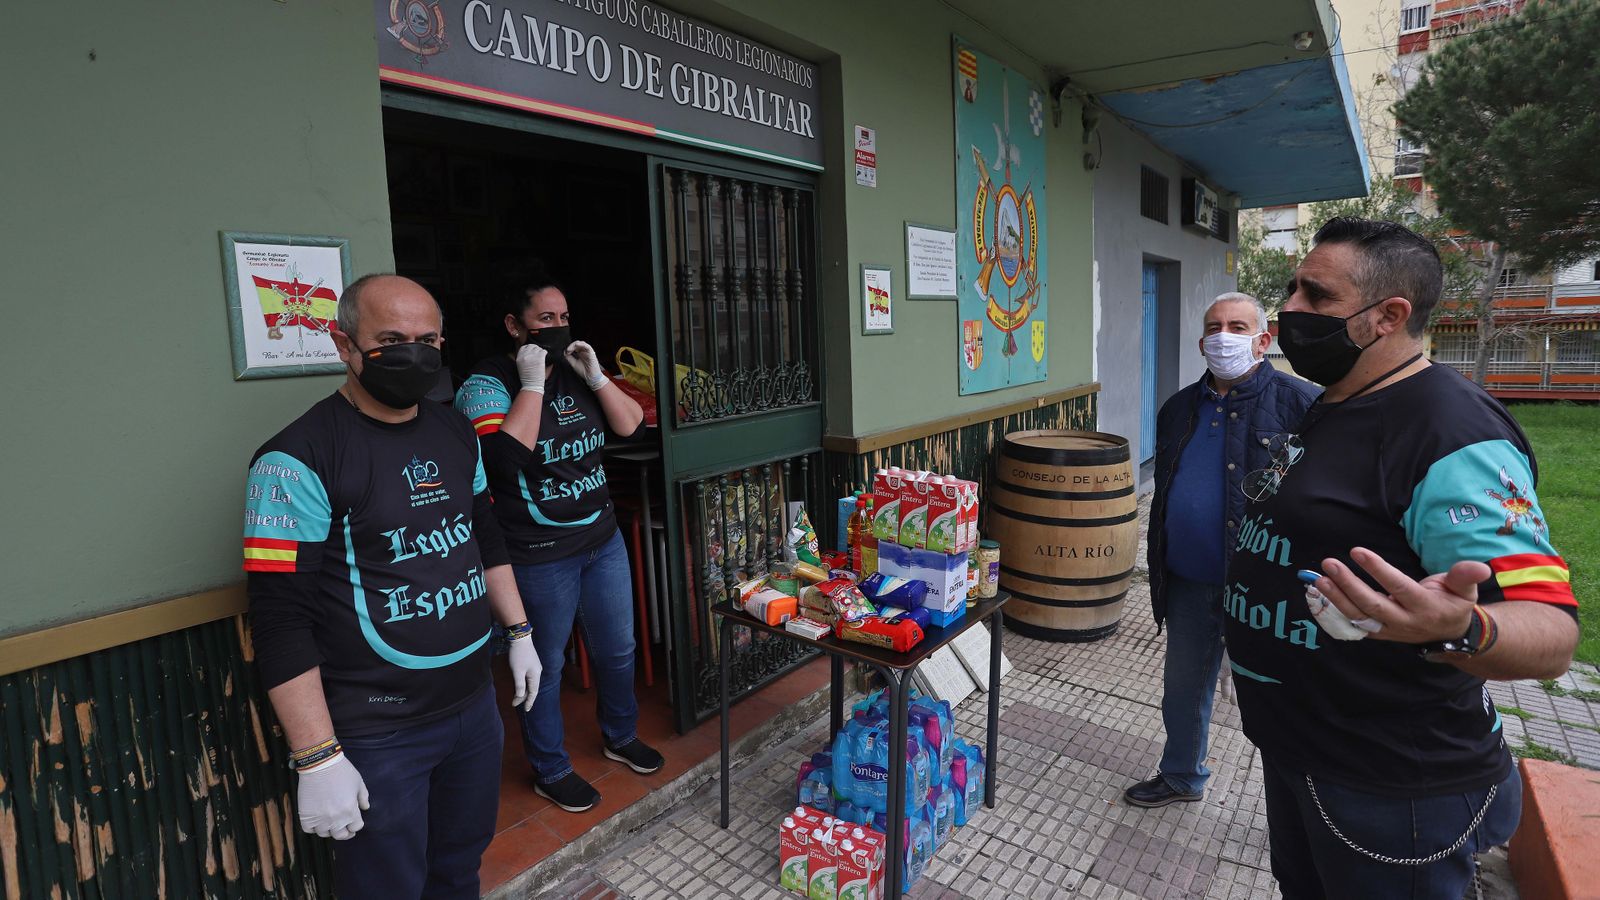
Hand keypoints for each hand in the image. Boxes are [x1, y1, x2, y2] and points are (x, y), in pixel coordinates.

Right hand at [296, 753, 369, 839]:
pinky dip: (313, 827)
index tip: (354, 822)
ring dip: (328, 829)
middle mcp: (335, 819)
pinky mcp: (305, 816)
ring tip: (330, 823)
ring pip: (324, 834)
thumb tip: (365, 807)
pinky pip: (309, 829)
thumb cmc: (341, 771)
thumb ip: (363, 797)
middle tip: (344, 829)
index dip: (356, 824)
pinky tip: (316, 821)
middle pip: (341, 835)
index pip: (356, 827)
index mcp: (350, 811)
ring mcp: (319, 819)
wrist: (320, 764)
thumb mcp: (359, 782)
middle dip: (345, 832)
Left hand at [507, 634, 541, 711]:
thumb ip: (519, 686)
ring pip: (530, 683)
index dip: (529, 701)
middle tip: (515, 704)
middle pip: (532, 688)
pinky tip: (518, 686)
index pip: (533, 692)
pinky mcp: (531, 664)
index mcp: (536, 675)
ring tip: (516, 697)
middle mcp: (537, 672)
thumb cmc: (518, 655)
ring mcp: (535, 668)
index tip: (526, 710)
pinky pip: (528, 678)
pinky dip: (523, 684)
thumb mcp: (517, 672)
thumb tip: (520, 697)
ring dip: (523, 690)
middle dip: (524, 697)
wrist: (520, 638)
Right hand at [516, 343, 547, 392]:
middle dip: (535, 349)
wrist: (531, 385)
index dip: (529, 348)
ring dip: (540, 352)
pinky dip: (545, 353)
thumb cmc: (527, 378)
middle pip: (531, 346)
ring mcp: (532, 356)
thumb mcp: (520, 366)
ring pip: (538, 348)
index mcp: (519, 357)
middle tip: (538, 353)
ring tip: (541, 357)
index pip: (524, 347)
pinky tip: (545, 357)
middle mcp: (525, 355)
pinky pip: (544, 351)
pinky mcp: (539, 358)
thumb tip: (528, 352)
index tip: (532, 351)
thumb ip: (523, 358)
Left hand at [564, 341, 608, 389]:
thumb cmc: (584, 371)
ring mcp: (588, 352)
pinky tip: (577, 345)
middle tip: (567, 350)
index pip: (575, 347)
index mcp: (581, 354)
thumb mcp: (573, 363)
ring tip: (570, 349)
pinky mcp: (592, 353)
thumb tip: (564, 352)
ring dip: (575, 344)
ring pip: (582, 343)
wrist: (590, 377)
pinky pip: (587, 346)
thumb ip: (569, 357)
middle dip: (571, 346)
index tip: (566, 352)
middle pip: (578, 344)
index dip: (569, 348)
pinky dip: (582, 344)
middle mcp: (584, 352)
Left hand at [1312, 547, 1486, 643]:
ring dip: (1336, 598)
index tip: (1357, 551)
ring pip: (1358, 617)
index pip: (1397, 587)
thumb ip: (1465, 576)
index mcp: (1425, 607)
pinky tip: (1318, 595)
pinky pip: (1352, 625)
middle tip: (1329, 564)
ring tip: (1318, 578)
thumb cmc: (1454, 604)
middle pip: (1371, 605)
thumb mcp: (1465, 590)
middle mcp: (1404, 622)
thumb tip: (1479, 567)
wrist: (1450, 635)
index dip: (1377, 570)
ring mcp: (1389, 630)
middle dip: (1348, 584)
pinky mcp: (1378, 633)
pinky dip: (1334, 612)